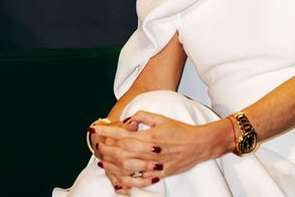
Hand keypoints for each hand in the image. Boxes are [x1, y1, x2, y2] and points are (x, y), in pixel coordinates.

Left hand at [92, 111, 224, 191]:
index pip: (123, 134)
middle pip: (121, 152)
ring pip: (128, 166)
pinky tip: (117, 176)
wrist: (199, 144)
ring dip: (112, 163)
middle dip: (105, 148)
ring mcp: (155, 164)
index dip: (107, 132)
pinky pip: (140, 179)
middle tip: (95, 144)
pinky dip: (127, 178)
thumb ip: (144, 115)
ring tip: (102, 158)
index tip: (95, 129)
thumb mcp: (162, 118)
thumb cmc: (181, 130)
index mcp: (150, 135)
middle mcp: (151, 151)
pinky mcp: (160, 174)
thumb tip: (129, 118)